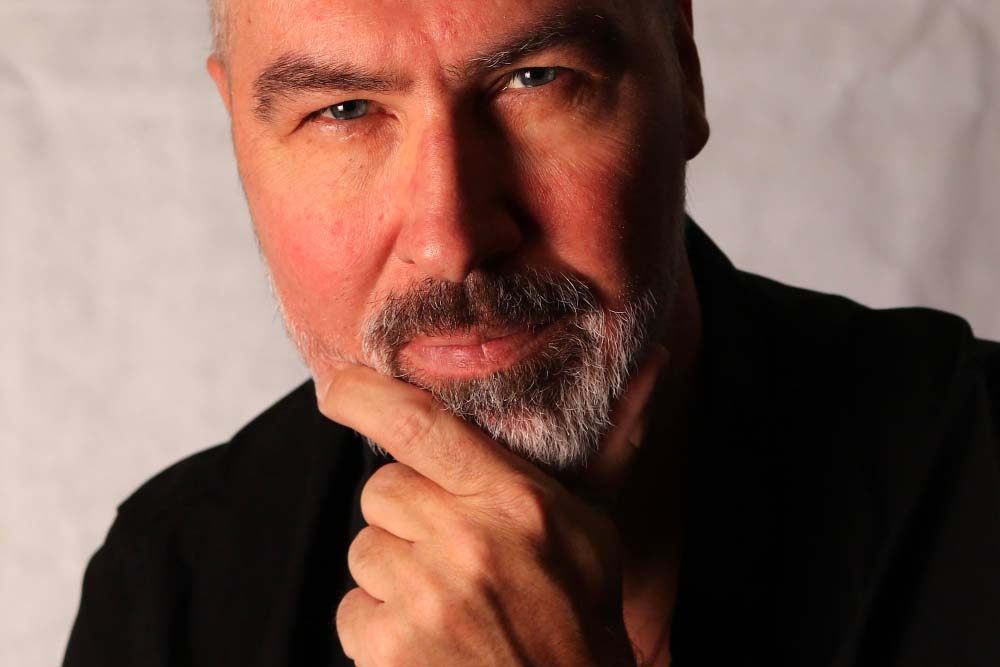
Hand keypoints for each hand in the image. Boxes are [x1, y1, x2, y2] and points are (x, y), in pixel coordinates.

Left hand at [316, 346, 666, 666]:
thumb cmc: (576, 612)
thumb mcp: (595, 523)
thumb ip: (611, 441)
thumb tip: (655, 362)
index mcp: (512, 499)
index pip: (419, 425)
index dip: (366, 398)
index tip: (338, 388)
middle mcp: (465, 541)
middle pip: (382, 491)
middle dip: (405, 513)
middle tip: (450, 546)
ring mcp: (424, 596)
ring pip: (365, 551)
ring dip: (394, 571)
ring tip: (446, 598)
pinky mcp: (390, 646)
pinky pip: (351, 610)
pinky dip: (380, 624)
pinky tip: (427, 635)